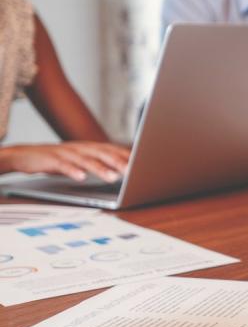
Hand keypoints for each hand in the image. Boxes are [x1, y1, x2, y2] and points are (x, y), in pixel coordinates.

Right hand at [0, 142, 129, 181]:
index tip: (142, 164)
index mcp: (90, 148)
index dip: (127, 156)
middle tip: (133, 171)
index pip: (112, 150)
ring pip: (86, 160)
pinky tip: (81, 178)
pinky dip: (73, 171)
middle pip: (103, 154)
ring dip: (100, 169)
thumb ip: (100, 163)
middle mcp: (81, 148)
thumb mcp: (82, 160)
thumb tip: (122, 170)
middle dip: (119, 162)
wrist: (27, 154)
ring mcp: (66, 153)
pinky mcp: (52, 160)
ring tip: (113, 177)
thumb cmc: (59, 159)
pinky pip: (64, 165)